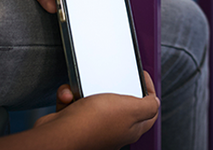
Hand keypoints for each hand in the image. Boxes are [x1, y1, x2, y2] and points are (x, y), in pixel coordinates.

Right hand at [33, 72, 159, 148]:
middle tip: (109, 77)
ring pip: (93, 100)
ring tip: (83, 86)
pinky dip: (69, 96)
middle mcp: (112, 130)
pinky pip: (73, 103)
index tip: (141, 75)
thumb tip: (155, 103)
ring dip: (86, 88)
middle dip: (112, 86)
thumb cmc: (93, 124)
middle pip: (120, 103)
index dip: (149, 91)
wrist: (57, 137)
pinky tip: (69, 97)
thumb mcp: (131, 108)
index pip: (149, 111)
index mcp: (131, 128)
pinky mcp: (72, 123)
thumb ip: (149, 106)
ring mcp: (92, 127)